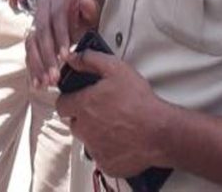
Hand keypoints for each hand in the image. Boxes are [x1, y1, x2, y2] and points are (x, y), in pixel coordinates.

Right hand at [25, 0, 100, 87]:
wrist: (75, 4)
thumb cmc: (83, 9)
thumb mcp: (91, 6)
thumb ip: (90, 6)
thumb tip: (86, 2)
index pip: (57, 16)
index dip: (60, 36)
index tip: (65, 57)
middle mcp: (43, 9)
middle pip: (42, 33)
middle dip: (48, 57)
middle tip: (55, 75)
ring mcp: (36, 22)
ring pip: (32, 43)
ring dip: (38, 64)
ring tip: (46, 82)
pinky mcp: (33, 36)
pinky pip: (29, 52)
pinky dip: (33, 68)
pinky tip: (38, 82)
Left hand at [56, 51, 172, 177]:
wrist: (161, 132)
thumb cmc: (140, 102)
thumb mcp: (116, 68)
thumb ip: (90, 60)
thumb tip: (72, 57)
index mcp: (83, 106)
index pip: (61, 105)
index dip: (69, 100)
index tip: (78, 99)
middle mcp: (84, 129)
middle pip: (73, 123)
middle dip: (83, 117)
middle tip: (102, 110)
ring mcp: (95, 149)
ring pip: (87, 140)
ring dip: (95, 133)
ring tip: (115, 125)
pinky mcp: (106, 164)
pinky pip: (101, 156)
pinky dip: (108, 150)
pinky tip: (121, 140)